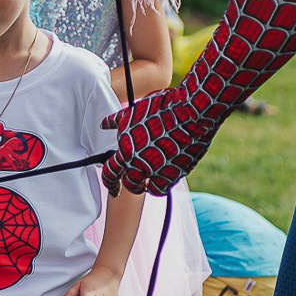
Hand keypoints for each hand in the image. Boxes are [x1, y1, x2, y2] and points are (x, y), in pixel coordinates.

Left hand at [99, 89, 219, 195]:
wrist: (191, 112)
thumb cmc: (163, 107)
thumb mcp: (134, 111)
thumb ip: (117, 121)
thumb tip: (104, 124)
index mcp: (126, 149)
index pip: (110, 173)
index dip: (110, 182)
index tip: (113, 187)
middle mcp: (139, 163)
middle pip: (129, 183)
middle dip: (129, 184)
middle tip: (134, 184)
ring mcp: (156, 170)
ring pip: (145, 188)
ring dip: (145, 186)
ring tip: (148, 181)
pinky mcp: (173, 173)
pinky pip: (161, 188)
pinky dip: (160, 186)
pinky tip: (162, 178)